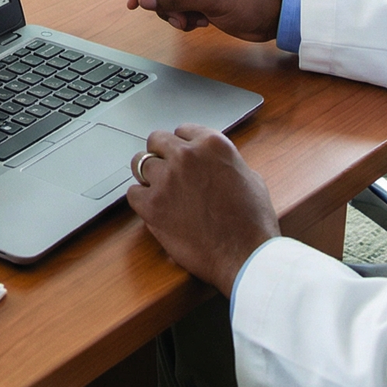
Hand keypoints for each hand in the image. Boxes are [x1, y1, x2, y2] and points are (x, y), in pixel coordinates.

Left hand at [126, 125, 278, 293]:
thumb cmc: (253, 222)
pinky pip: (133, 193)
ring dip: (148, 176)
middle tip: (166, 172)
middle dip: (161, 155)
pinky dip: (141, 200)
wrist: (247, 256)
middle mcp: (186, 156)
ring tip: (160, 191)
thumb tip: (212, 162)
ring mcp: (167, 179)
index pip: (181, 130)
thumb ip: (223, 161)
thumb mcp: (249, 176)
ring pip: (140, 163)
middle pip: (156, 140)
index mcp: (212, 144)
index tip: (181, 157)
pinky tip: (154, 209)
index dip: (181, 146)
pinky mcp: (153, 204)